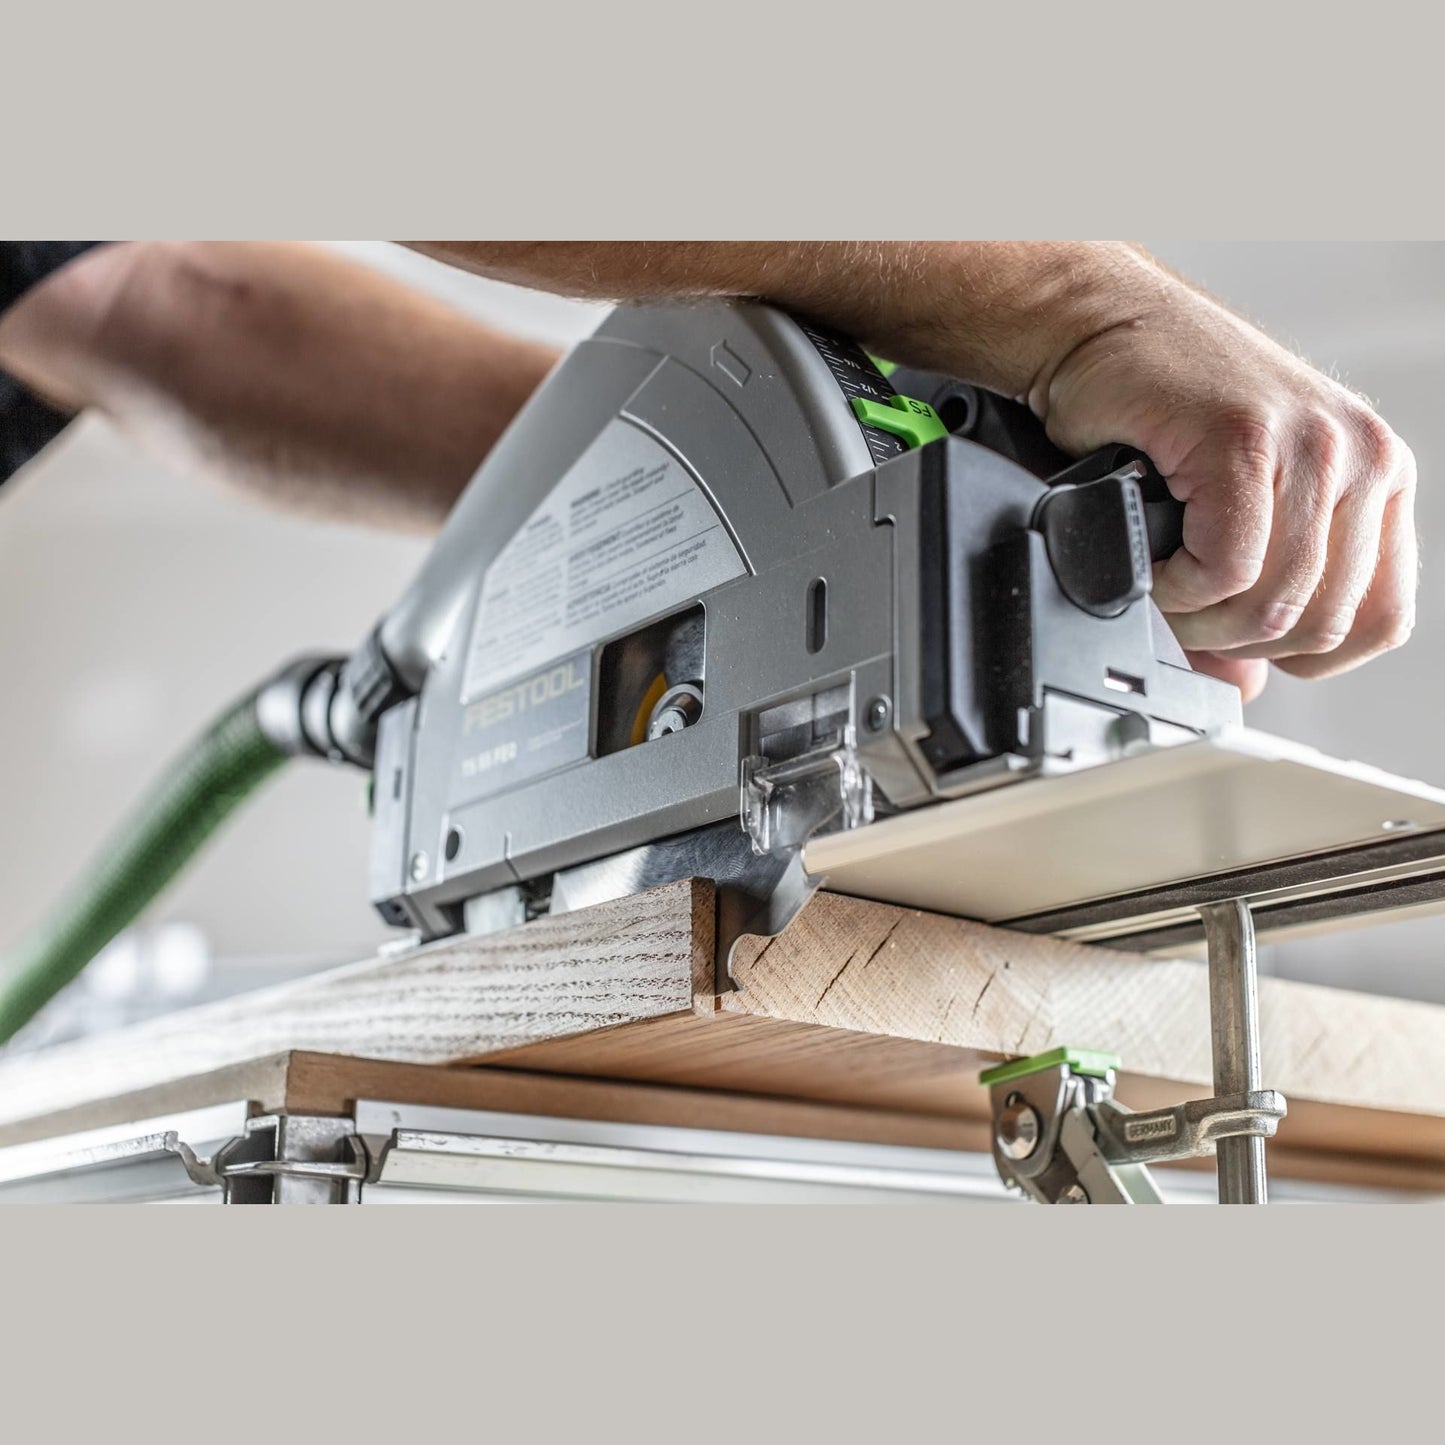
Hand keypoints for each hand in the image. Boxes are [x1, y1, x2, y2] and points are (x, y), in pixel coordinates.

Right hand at [1032, 274, 1417, 702]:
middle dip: (1233, 642)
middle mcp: (1363, 456)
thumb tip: (1246, 683)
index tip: (1239, 636)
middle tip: (1178, 610)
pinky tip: (1151, 560)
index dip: (1303, 656)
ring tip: (1158, 585)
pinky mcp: (1250, 439)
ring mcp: (1315, 445)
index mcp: (1373, 477)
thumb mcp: (1223, 512)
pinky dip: (1174, 587)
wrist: (1099, 326)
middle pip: (1319, 625)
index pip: (1382, 620)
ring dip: (1196, 618)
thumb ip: (1249, 599)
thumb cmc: (1154, 408)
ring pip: (1272, 606)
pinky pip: (1225, 569)